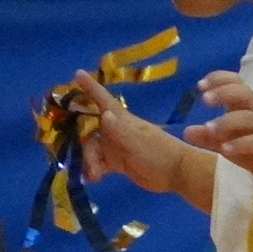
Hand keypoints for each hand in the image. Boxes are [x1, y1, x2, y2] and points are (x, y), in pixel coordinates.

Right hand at [73, 70, 201, 193]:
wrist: (179, 174)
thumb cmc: (160, 153)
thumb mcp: (139, 142)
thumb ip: (121, 130)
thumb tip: (104, 114)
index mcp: (122, 120)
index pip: (103, 100)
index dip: (90, 87)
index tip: (77, 73)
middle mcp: (116, 130)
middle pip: (88, 128)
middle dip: (78, 138)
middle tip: (73, 151)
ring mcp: (116, 146)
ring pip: (92, 148)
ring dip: (88, 159)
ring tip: (93, 173)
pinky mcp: (118, 162)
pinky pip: (99, 163)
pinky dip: (93, 169)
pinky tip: (91, 178)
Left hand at [182, 71, 252, 183]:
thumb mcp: (227, 140)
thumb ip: (208, 136)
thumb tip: (186, 132)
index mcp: (244, 107)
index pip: (235, 82)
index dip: (219, 79)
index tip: (200, 86)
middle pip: (244, 93)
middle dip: (224, 92)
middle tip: (204, 99)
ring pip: (248, 117)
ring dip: (226, 121)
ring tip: (209, 128)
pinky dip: (239, 144)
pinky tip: (224, 149)